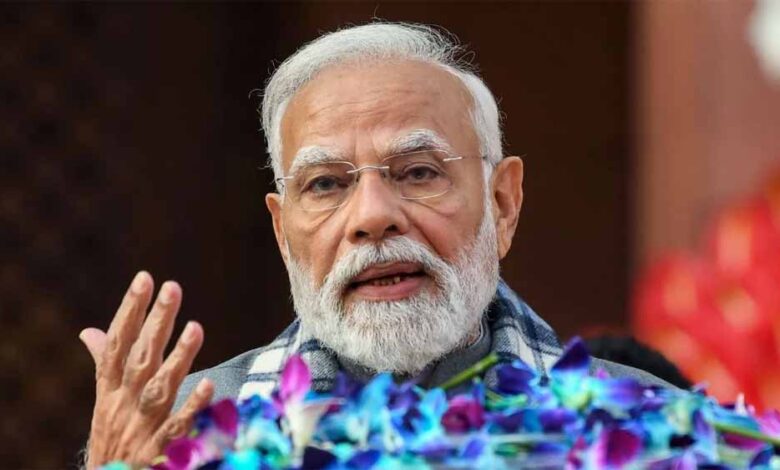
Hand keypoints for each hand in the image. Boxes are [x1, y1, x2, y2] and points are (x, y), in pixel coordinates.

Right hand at [79, 271, 213, 467]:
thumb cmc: (112, 434)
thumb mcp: (104, 398)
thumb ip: (104, 363)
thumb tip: (91, 330)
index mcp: (111, 388)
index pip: (118, 343)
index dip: (130, 310)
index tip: (144, 277)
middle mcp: (124, 403)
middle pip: (140, 357)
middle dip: (156, 322)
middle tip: (173, 287)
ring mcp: (142, 427)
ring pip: (159, 389)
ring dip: (178, 358)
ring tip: (196, 328)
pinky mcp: (158, 451)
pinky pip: (177, 428)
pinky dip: (192, 407)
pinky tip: (209, 385)